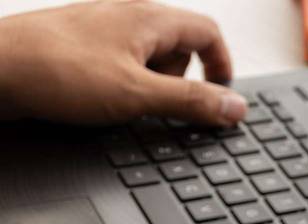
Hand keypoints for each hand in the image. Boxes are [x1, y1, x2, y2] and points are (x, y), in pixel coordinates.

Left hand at [0, 1, 246, 124]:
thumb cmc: (56, 72)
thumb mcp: (137, 95)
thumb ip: (191, 102)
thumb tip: (234, 107)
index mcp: (149, 17)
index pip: (208, 33)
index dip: (222, 67)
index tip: (221, 97)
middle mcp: (128, 15)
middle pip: (180, 49)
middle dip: (178, 82)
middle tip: (157, 103)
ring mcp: (104, 29)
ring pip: (150, 60)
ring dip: (149, 87)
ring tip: (121, 102)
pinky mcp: (84, 46)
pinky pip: (123, 65)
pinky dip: (124, 86)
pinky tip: (102, 100)